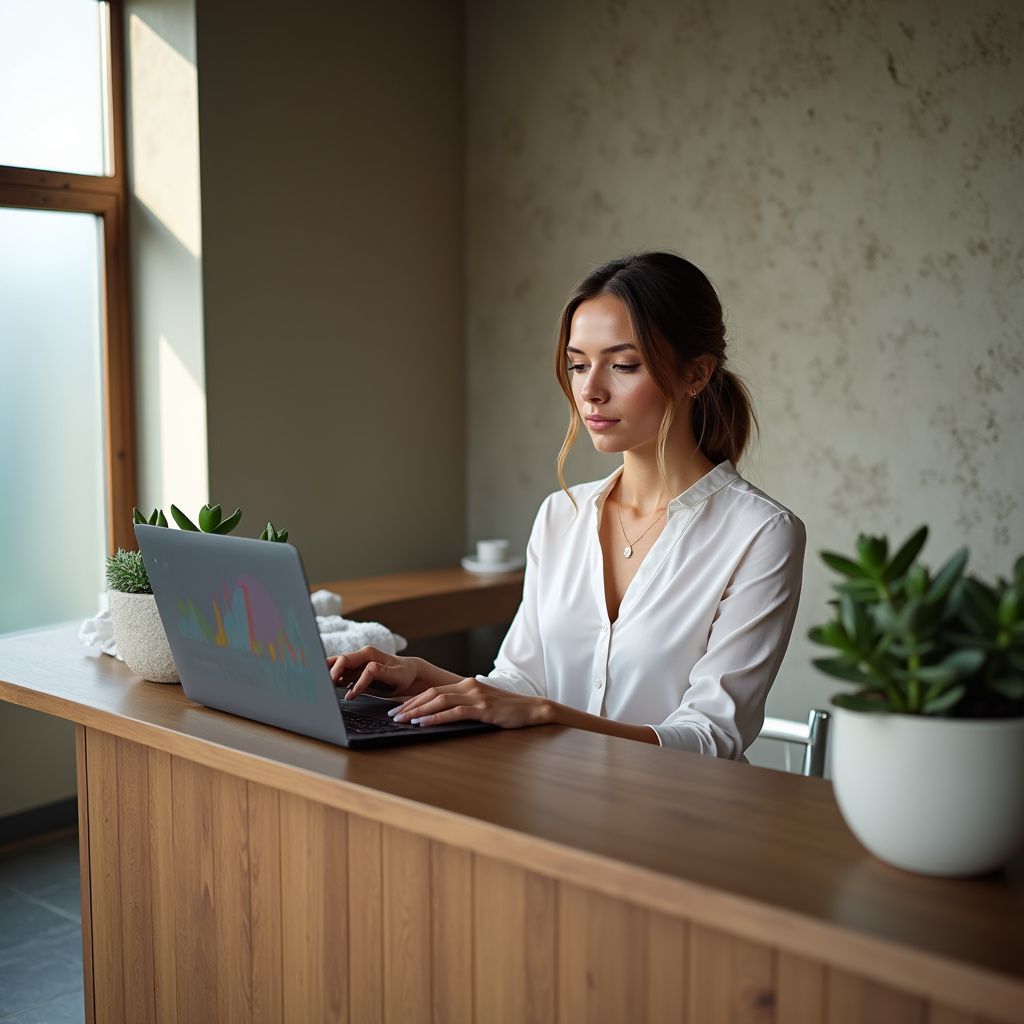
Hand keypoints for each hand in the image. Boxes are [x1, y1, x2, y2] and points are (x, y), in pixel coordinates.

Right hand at [327, 646, 423, 699]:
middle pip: (338, 661)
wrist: (407, 675)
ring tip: (319, 686)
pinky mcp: (353, 673)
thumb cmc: (403, 674)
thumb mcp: (396, 674)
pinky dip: (331, 681)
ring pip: (335, 667)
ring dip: (327, 675)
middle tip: (324, 687)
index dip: (347, 678)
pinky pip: (338, 675)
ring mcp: (355, 665)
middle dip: (329, 672)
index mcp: (368, 653)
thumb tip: (367, 670)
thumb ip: (380, 672)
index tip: (350, 695)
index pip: (349, 662)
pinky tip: (326, 688)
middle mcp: (359, 657)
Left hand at [388, 678, 549, 729]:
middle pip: (432, 693)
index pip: (433, 689)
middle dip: (409, 705)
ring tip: (402, 720)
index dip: (413, 699)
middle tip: (392, 715)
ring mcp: (476, 696)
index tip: (397, 708)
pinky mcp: (483, 708)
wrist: (533, 709)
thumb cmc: (508, 710)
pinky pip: (455, 712)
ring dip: (418, 711)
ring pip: (439, 700)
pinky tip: (424, 724)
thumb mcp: (482, 704)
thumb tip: (442, 715)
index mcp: (466, 684)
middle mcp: (468, 686)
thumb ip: (464, 705)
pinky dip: (436, 718)